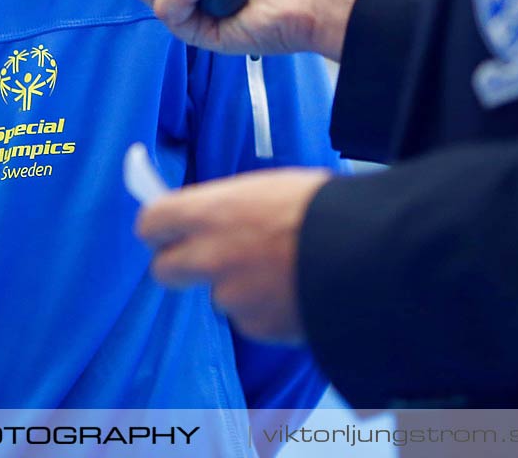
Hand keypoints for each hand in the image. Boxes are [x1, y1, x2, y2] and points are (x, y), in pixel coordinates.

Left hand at [135, 167, 332, 344]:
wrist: (367, 252)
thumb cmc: (322, 208)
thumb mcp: (266, 189)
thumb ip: (230, 209)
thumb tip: (216, 219)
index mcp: (210, 212)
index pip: (150, 222)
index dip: (159, 228)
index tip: (167, 229)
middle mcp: (210, 257)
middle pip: (165, 270)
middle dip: (181, 266)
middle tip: (208, 259)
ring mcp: (231, 296)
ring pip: (219, 295)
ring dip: (239, 288)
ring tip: (281, 271)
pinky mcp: (256, 327)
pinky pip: (252, 319)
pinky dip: (268, 310)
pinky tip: (298, 292)